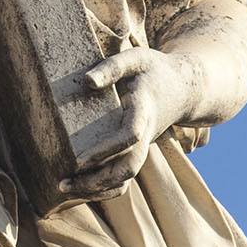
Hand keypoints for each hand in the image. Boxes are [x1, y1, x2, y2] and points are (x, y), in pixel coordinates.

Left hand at [58, 45, 199, 200]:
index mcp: (144, 110)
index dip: (106, 150)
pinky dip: (104, 187)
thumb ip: (112, 67)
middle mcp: (146, 134)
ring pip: (125, 178)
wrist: (183, 89)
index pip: (130, 136)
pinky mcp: (138, 152)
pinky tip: (79, 186)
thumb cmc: (154, 69)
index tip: (79, 160)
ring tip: (64, 187)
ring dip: (97, 189)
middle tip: (62, 183)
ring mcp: (143, 146)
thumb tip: (88, 81)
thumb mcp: (136, 58)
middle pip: (128, 168)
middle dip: (97, 181)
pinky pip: (124, 177)